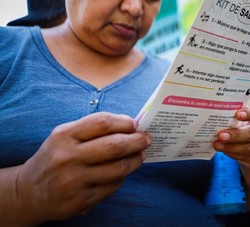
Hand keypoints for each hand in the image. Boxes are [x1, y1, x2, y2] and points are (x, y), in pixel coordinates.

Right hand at [15, 112, 151, 222]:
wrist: (29, 192)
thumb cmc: (55, 157)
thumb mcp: (65, 136)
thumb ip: (93, 129)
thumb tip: (131, 125)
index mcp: (64, 136)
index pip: (102, 123)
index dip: (124, 122)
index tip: (135, 124)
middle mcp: (67, 158)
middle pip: (114, 146)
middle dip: (137, 141)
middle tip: (146, 139)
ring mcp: (73, 181)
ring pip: (118, 169)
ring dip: (135, 161)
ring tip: (140, 156)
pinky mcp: (79, 201)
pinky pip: (112, 187)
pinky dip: (122, 178)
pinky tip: (122, 173)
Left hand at [212, 105, 249, 169]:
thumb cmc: (246, 127)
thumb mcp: (243, 120)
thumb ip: (234, 118)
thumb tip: (217, 119)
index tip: (237, 114)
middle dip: (236, 135)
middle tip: (220, 136)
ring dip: (232, 148)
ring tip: (217, 145)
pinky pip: (248, 158)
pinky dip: (234, 155)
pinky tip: (225, 151)